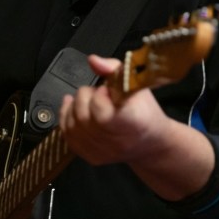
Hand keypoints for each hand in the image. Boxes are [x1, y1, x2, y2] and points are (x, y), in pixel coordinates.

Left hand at [58, 54, 172, 165]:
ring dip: (75, 107)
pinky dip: (67, 120)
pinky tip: (74, 110)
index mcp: (132, 122)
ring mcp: (102, 151)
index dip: (99, 94)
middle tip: (98, 93)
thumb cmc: (145, 111)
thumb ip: (114, 68)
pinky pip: (68, 137)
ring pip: (72, 125)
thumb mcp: (137, 84)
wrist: (150, 143)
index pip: (100, 109)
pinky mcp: (91, 157)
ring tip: (88, 101)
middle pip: (83, 116)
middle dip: (85, 97)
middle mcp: (116, 141)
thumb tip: (93, 60)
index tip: (107, 90)